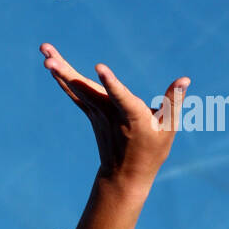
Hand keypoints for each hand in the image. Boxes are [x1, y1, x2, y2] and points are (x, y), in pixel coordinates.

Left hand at [40, 43, 189, 188]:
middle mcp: (108, 113)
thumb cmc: (150, 153)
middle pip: (84, 89)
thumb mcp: (167, 130)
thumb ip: (173, 103)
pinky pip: (74, 92)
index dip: (111, 83)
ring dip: (58, 68)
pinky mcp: (91, 112)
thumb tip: (185, 79)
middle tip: (46, 56)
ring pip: (74, 87)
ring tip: (44, 50)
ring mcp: (96, 113)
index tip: (99, 68)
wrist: (123, 178)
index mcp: (131, 116)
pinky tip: (51, 64)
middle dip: (65, 71)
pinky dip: (62, 77)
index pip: (120, 97)